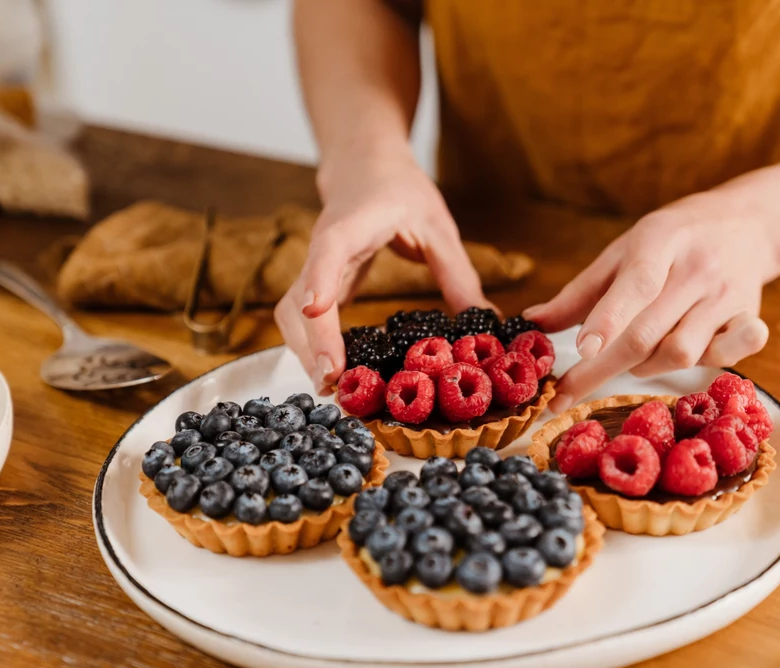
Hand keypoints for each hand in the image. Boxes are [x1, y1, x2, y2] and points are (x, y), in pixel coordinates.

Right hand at [275, 149, 489, 391]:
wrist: (364, 166)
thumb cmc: (400, 190)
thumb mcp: (437, 226)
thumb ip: (458, 274)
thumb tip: (489, 322)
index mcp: (353, 224)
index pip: (329, 249)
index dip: (320, 280)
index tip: (315, 311)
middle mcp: (323, 248)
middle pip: (298, 299)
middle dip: (311, 342)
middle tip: (335, 381)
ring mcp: (314, 267)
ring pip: (291, 314)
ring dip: (306, 353)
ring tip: (336, 388)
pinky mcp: (316, 283)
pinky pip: (303, 320)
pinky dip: (313, 348)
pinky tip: (336, 373)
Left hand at [525, 190, 779, 412]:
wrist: (748, 223)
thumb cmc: (672, 240)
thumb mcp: (623, 250)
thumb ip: (580, 291)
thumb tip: (532, 323)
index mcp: (660, 242)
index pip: (636, 285)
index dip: (608, 320)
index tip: (580, 350)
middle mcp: (697, 270)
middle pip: (649, 333)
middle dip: (602, 370)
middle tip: (566, 394)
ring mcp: (727, 296)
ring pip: (681, 353)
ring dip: (646, 368)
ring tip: (633, 358)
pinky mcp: (749, 318)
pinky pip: (727, 357)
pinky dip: (703, 366)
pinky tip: (686, 358)